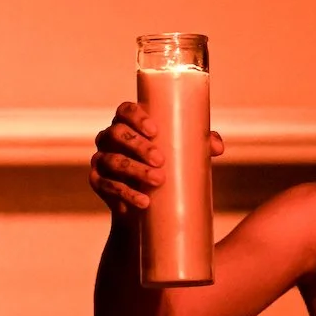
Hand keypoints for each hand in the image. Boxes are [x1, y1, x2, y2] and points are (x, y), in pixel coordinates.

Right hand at [89, 101, 224, 216]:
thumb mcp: (182, 153)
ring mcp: (101, 159)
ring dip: (136, 170)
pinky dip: (127, 194)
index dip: (136, 117)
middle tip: (161, 160)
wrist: (146, 204)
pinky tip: (144, 201)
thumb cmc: (166, 167)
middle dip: (139, 146)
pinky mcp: (97, 182)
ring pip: (113, 161)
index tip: (155, 131)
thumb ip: (199, 145)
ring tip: (158, 180)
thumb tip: (218, 146)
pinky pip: (108, 186)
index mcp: (127, 124)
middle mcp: (109, 138)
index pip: (125, 111)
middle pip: (117, 134)